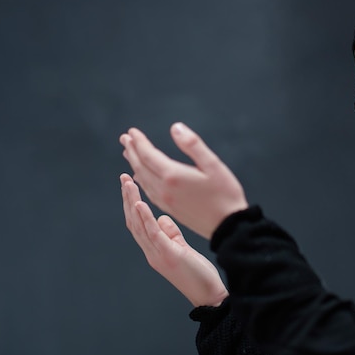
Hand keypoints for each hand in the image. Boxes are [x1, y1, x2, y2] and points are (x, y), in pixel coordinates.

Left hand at [119, 123, 248, 239]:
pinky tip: (141, 176)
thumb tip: (175, 128)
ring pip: (143, 179)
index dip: (139, 142)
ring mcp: (165, 201)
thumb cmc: (225, 193)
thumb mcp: (213, 164)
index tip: (132, 131)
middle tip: (125, 138)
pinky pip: (148, 191)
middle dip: (132, 151)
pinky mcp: (170, 209)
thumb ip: (193, 144)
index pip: (148, 155)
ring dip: (134, 164)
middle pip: (141, 166)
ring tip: (130, 153)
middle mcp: (164, 189)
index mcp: (173, 176)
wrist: (228, 226)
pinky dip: (141, 179)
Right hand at [120, 173, 228, 306]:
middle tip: (123, 177)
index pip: (137, 223)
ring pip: (138, 225)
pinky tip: (140, 203)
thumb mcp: (181, 249)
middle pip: (133, 222)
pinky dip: (145, 218)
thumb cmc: (198, 274)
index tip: (129, 184)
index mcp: (154, 249)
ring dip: (131, 203)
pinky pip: (153, 234)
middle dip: (127, 198)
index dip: (131, 203)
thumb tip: (162, 217)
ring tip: (128, 184)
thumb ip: (171, 233)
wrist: (209, 295)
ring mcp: (158, 254)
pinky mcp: (168, 256)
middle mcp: (151, 252)